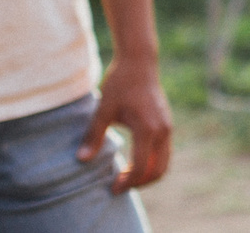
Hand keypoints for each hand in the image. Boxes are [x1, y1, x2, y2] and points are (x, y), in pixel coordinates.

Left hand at [82, 52, 173, 191]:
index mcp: (148, 128)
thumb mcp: (103, 109)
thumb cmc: (120, 84)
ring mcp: (167, 127)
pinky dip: (152, 163)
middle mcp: (163, 130)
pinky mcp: (167, 124)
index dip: (127, 182)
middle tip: (118, 185)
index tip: (112, 188)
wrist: (139, 62)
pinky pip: (164, 152)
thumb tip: (81, 159)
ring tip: (125, 176)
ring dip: (147, 174)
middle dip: (140, 183)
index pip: (142, 166)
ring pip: (164, 162)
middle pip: (159, 170)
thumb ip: (94, 136)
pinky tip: (133, 161)